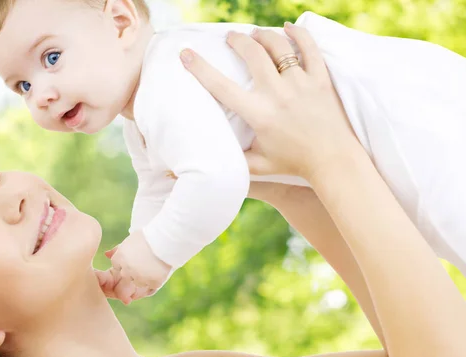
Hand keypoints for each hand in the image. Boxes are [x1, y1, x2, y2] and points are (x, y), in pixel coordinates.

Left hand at [97, 231, 169, 303]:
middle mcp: (127, 270)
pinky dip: (155, 280)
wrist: (166, 239)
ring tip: (153, 264)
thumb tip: (105, 254)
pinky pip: (151, 286)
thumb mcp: (130, 241)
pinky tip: (159, 269)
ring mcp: (140, 278)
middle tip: (144, 260)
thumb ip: (117, 250)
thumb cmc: (148, 236)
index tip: (135, 255)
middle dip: (133, 270)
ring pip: (138, 282)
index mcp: (119, 258)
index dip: (126, 261)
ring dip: (144, 276)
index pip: (117, 266)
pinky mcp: (153, 283)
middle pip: (126, 276)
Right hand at [180, 23, 361, 181]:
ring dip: (263, 35)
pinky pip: (310, 47)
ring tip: (254, 34)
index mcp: (259, 114)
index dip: (200, 68)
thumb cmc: (293, 163)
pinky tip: (288, 28)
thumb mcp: (258, 165)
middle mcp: (278, 94)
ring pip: (278, 45)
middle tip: (230, 38)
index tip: (187, 54)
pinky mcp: (320, 79)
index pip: (221, 86)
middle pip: (252, 53)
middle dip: (237, 40)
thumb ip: (233, 159)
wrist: (332, 160)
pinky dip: (298, 34)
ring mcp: (301, 83)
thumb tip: (206, 159)